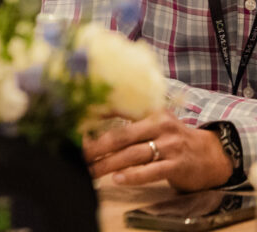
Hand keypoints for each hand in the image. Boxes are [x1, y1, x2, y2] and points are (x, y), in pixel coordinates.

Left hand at [83, 110, 231, 191]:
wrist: (212, 155)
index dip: (96, 119)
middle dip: (97, 146)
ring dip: (109, 164)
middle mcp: (159, 126)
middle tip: (80, 154)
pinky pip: (150, 171)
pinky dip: (132, 176)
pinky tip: (117, 179)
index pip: (119, 111)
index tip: (77, 127)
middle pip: (122, 136)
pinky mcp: (176, 166)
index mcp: (151, 111)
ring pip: (132, 155)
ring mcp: (169, 146)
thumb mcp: (155, 121)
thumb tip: (94, 116)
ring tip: (92, 170)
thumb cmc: (175, 137)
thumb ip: (130, 120)